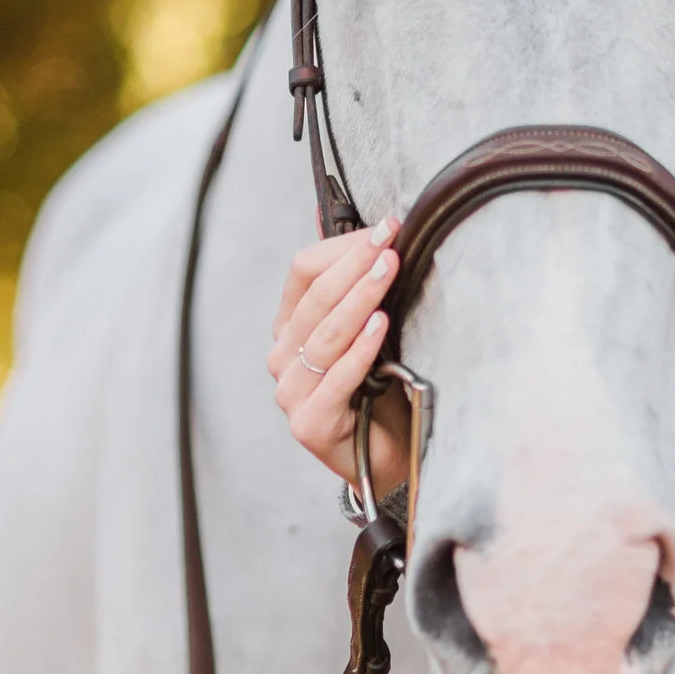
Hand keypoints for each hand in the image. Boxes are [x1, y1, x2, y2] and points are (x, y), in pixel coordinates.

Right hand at [269, 217, 405, 497]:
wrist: (390, 456)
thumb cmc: (382, 389)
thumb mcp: (370, 329)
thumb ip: (353, 282)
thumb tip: (341, 217)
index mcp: (291, 327)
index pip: (303, 272)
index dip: (343, 248)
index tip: (385, 227)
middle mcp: (284, 358)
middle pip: (316, 299)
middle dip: (356, 263)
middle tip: (389, 238)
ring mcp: (291, 392)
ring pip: (325, 334)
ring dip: (360, 297)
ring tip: (388, 269)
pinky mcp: (310, 423)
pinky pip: (336, 378)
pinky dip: (360, 349)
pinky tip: (380, 325)